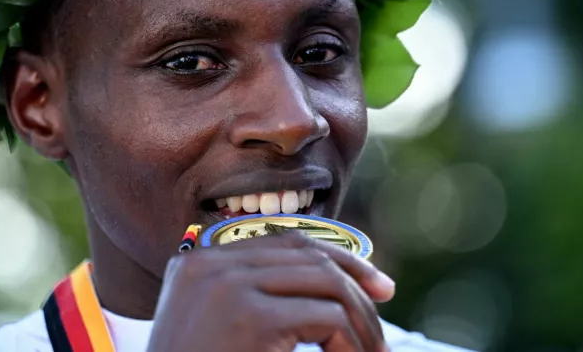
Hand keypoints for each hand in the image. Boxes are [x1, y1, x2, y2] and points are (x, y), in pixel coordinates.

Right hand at [146, 232, 395, 351]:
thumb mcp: (219, 330)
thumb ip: (255, 299)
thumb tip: (330, 283)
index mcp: (197, 265)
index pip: (284, 241)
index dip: (337, 257)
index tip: (373, 282)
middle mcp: (210, 266)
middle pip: (309, 255)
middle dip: (357, 282)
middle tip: (384, 308)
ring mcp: (228, 287)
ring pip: (326, 283)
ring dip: (360, 320)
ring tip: (373, 351)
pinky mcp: (252, 319)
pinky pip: (328, 319)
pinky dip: (351, 343)